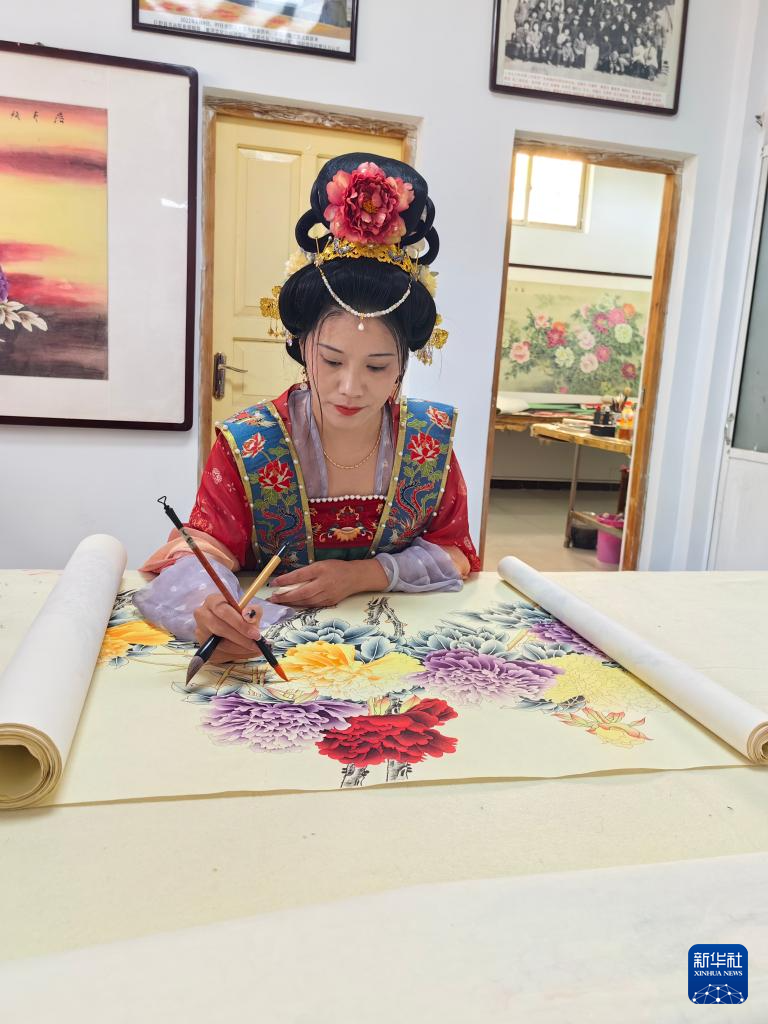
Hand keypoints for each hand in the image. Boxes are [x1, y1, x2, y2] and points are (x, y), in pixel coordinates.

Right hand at [193, 592, 262, 663]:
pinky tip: (246, 651)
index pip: (224, 611)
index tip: (255, 633)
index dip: (240, 623)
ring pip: (220, 644)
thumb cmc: (239, 614)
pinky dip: (236, 654)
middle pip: (219, 628)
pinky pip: (220, 653)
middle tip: (256, 643)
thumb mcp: (249, 609)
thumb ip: (253, 611)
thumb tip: (251, 616)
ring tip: (255, 648)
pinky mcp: (203, 646)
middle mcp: (202, 615)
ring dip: (240, 648)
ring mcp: (200, 631)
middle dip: (241, 638)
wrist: (229, 623)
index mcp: (212, 601)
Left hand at [268, 558, 387, 607]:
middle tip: (272, 598)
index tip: (273, 583)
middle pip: (301, 592)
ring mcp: (327, 595)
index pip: (300, 576)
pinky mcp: (329, 603)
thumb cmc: (336, 568)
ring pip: (305, 601)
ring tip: (279, 602)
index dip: (285, 580)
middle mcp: (324, 583)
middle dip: (285, 596)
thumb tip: (288, 580)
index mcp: (320, 570)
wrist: (355, 577)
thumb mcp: (320, 565)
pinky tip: (293, 604)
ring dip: (291, 602)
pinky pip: (312, 605)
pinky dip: (301, 605)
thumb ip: (306, 572)